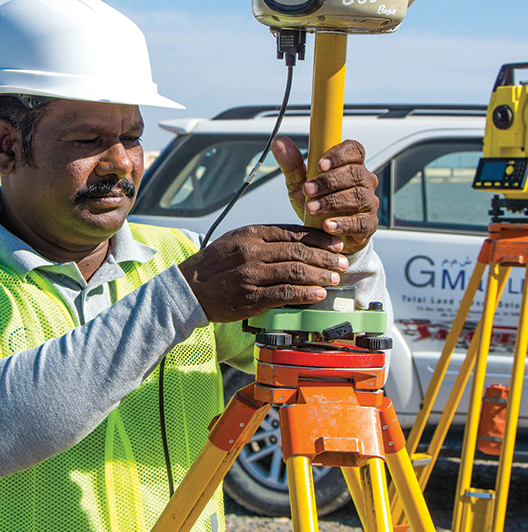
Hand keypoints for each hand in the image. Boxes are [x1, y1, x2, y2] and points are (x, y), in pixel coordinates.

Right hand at [179, 224, 347, 322]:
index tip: (335, 244)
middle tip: (342, 261)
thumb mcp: (235, 241)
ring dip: (320, 275)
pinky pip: (284, 293)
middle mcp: (252, 251)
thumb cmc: (214, 265)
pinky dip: (305, 293)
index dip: (318, 239)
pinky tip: (318, 294)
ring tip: (335, 278)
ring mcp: (251, 275)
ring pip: (295, 272)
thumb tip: (295, 242)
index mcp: (251, 234)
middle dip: (325, 257)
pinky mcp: (250, 298)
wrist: (188, 289)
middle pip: (298, 252)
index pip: (293, 233)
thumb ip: (263, 240)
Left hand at [271, 136, 378, 253]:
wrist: (324, 237)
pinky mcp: (369, 225)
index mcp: (349, 165)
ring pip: (358, 196)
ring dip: (332, 201)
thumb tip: (279, 141)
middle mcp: (364, 181)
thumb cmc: (316, 205)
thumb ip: (291, 165)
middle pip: (355, 173)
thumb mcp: (300, 185)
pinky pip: (361, 222)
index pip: (354, 150)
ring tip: (311, 209)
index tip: (319, 165)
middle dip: (329, 181)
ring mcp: (369, 203)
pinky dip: (343, 223)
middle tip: (308, 190)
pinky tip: (328, 225)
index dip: (339, 155)